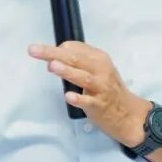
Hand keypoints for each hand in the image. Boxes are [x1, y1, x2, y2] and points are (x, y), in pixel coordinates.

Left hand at [28, 41, 152, 146]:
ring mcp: (100, 88)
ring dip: (67, 71)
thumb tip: (55, 54)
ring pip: (82, 77)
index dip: (58, 49)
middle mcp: (100, 70)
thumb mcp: (99, 69)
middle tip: (34, 50)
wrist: (128, 113)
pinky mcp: (99, 105)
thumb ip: (80, 61)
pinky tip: (68, 96)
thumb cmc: (109, 89)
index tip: (43, 52)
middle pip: (75, 59)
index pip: (76, 48)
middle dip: (53, 53)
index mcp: (99, 58)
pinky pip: (88, 102)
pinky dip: (78, 99)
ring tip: (51, 66)